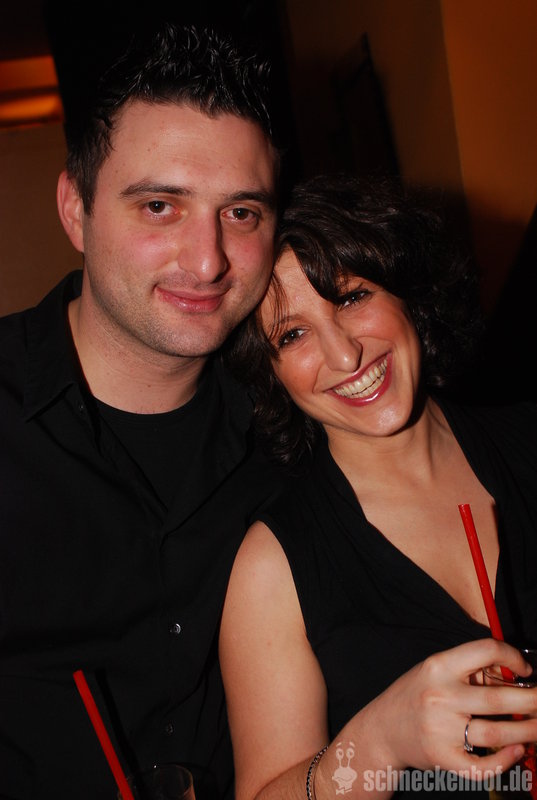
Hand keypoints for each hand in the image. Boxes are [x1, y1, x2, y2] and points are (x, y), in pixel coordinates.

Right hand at [362, 638, 535, 776]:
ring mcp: (442, 729)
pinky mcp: (444, 758)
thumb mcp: (435, 672)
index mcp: (439, 665)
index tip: (526, 670)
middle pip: (500, 698)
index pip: (486, 650)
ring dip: (529, 731)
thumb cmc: (415, 696)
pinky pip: (483, 765)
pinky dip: (506, 760)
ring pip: (499, 732)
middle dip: (533, 701)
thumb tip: (516, 676)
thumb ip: (470, 670)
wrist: (382, 730)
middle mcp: (441, 695)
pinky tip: (518, 751)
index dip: (513, 656)